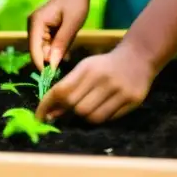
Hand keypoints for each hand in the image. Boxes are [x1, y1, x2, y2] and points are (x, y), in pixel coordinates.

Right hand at [28, 0, 89, 70]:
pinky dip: (56, 50)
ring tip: (67, 58)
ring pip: (42, 50)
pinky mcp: (43, 29)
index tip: (55, 77)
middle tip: (65, 66)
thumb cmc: (75, 3)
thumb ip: (61, 44)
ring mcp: (37, 27)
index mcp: (36, 23)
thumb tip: (53, 64)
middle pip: (37, 51)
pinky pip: (47, 45)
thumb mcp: (72, 25)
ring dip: (54, 56)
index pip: (34, 50)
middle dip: (49, 61)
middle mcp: (32, 26)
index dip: (42, 65)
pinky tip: (66, 52)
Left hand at [36, 43, 154, 123]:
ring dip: (83, 117)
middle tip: (61, 113)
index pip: (62, 90)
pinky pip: (108, 118)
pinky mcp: (132, 101)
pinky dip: (99, 117)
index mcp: (87, 68)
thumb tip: (51, 112)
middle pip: (76, 106)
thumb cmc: (105, 64)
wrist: (138, 58)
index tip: (39, 116)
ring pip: (92, 116)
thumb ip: (68, 87)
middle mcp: (102, 79)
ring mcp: (119, 91)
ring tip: (84, 108)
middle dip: (65, 112)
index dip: (47, 105)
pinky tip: (99, 109)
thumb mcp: (85, 68)